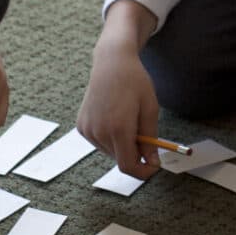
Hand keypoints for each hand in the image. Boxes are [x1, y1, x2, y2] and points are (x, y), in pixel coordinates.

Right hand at [77, 16, 162, 179]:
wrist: (111, 62)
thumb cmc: (134, 82)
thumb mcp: (150, 109)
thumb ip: (151, 140)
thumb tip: (152, 163)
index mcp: (118, 128)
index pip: (128, 167)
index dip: (143, 172)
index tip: (153, 166)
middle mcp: (99, 132)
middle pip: (120, 160)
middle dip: (135, 154)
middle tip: (144, 133)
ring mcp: (87, 130)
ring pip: (111, 152)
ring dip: (123, 145)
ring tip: (127, 119)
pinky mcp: (81, 126)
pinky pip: (100, 142)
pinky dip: (110, 137)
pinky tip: (114, 116)